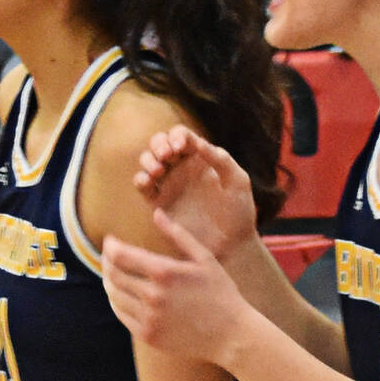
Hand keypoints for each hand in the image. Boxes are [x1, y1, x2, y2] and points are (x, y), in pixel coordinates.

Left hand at [102, 214, 250, 366]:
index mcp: (165, 272)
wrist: (230, 335)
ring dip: (109, 282)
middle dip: (106, 262)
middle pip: (113, 275)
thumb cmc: (221, 292)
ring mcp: (148, 318)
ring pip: (114, 296)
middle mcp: (153, 296)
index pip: (121, 256)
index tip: (109, 241)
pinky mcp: (147, 335)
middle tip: (108, 256)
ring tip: (112, 273)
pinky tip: (120, 294)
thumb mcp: (204, 258)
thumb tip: (156, 213)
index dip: (110, 246)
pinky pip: (122, 315)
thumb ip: (178, 235)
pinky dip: (116, 302)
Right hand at [131, 127, 258, 260]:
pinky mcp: (158, 203)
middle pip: (160, 144)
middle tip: (167, 156)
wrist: (228, 244)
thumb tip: (198, 143)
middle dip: (159, 144)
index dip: (177, 135)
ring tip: (159, 171)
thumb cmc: (238, 212)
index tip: (181, 147)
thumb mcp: (237, 181)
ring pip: (148, 161)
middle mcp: (182, 168)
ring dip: (148, 160)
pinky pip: (142, 186)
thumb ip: (220, 160)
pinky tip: (149, 183)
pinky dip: (140, 179)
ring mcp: (168, 185)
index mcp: (201, 158)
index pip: (181, 135)